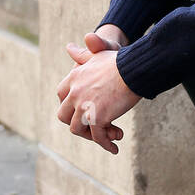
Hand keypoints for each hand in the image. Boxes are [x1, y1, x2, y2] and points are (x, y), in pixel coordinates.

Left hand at [56, 29, 140, 153]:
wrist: (133, 68)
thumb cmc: (120, 61)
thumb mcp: (98, 56)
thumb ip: (82, 54)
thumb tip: (69, 47)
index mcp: (74, 78)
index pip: (62, 95)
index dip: (70, 105)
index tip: (82, 110)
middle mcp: (75, 93)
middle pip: (64, 115)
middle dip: (77, 123)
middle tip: (93, 126)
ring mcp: (84, 106)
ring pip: (77, 129)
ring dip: (91, 135)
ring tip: (108, 135)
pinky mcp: (97, 117)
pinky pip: (97, 137)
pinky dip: (105, 144)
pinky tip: (114, 148)